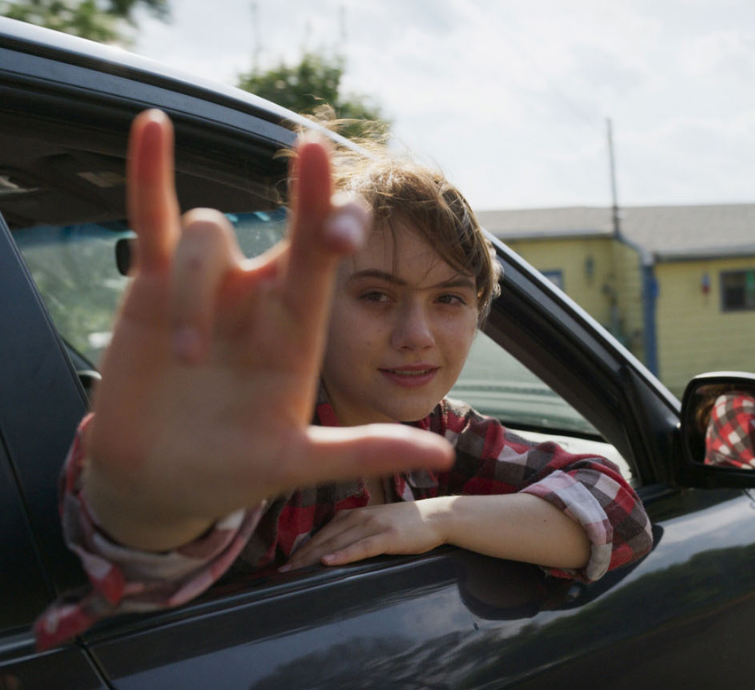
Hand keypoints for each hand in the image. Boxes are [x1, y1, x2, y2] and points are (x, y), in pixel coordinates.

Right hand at [83, 110, 453, 550]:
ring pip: (208, 237)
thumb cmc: (234, 472)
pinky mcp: (150, 287)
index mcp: (297, 331)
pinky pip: (151, 218)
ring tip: (185, 358)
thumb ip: (365, 450)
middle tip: (317, 155)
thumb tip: (443, 452)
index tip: (352, 222)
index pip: (328, 264)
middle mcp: (259, 299)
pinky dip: (149, 171)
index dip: (342, 228)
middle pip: (291, 228)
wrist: (160, 481)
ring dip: (195, 290)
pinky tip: (152, 124)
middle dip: (308, 197)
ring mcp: (208, 288)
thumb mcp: (298, 462)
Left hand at [282, 499, 451, 569]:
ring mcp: (374, 525)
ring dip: (314, 556)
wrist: (437, 516)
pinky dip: (343, 554)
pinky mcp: (388, 536)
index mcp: (354, 513)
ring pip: (337, 541)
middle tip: (282, 572)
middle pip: (324, 538)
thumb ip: (354, 531)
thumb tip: (331, 549)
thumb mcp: (375, 521)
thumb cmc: (407, 523)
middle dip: (301, 555)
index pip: (321, 532)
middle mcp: (359, 516)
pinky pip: (361, 547)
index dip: (302, 548)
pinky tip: (329, 561)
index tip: (285, 563)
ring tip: (295, 571)